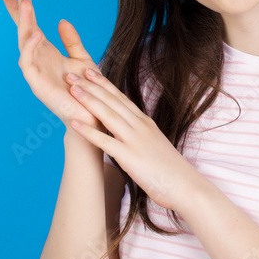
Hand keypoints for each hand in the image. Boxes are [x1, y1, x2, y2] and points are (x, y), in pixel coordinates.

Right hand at [0, 0, 105, 132]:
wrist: (91, 116)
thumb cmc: (86, 92)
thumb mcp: (82, 60)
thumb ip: (71, 41)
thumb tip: (61, 21)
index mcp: (46, 53)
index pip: (31, 26)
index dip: (22, 8)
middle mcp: (37, 60)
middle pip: (24, 30)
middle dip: (20, 9)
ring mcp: (35, 72)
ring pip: (25, 43)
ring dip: (25, 23)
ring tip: (27, 4)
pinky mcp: (37, 85)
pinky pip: (28, 63)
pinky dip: (30, 48)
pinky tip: (36, 33)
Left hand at [63, 66, 199, 212]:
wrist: (187, 187)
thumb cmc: (170, 171)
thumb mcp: (154, 145)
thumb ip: (141, 136)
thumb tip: (127, 132)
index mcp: (146, 123)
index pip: (121, 98)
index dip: (103, 83)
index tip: (89, 71)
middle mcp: (140, 127)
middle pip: (112, 101)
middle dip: (91, 86)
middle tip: (71, 74)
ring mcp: (136, 140)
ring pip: (108, 115)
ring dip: (88, 100)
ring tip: (71, 89)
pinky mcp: (131, 157)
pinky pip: (106, 141)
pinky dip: (88, 131)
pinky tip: (74, 123)